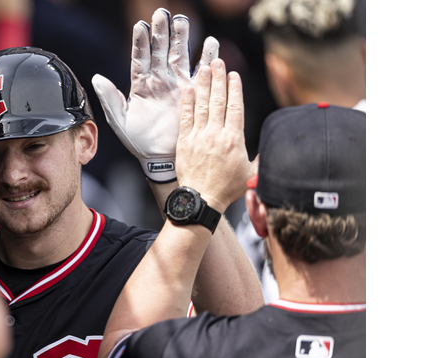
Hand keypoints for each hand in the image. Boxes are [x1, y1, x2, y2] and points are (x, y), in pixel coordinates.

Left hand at [92, 8, 218, 182]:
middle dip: (161, 31)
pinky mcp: (193, 92)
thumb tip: (97, 78)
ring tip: (182, 20)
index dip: (140, 42)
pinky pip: (200, 71)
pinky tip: (210, 42)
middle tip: (161, 13)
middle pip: (160, 50)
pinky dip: (207, 57)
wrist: (161, 158)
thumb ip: (110, 99)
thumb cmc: (139, 141)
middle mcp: (159, 81)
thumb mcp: (120, 121)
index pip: (140, 58)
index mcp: (140, 85)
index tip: (140, 26)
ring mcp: (176, 84)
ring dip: (181, 37)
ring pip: (179, 55)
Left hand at [176, 59, 252, 212]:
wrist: (202, 199)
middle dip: (218, 79)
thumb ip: (260, 157)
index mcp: (234, 139)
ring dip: (204, 84)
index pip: (235, 107)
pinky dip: (187, 102)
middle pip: (218, 100)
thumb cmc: (227, 189)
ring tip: (204, 67)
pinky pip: (185, 118)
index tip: (233, 74)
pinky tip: (188, 88)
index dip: (234, 88)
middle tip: (217, 61)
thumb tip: (271, 148)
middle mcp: (216, 134)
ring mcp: (198, 137)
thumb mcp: (251, 173)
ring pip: (202, 105)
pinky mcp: (184, 142)